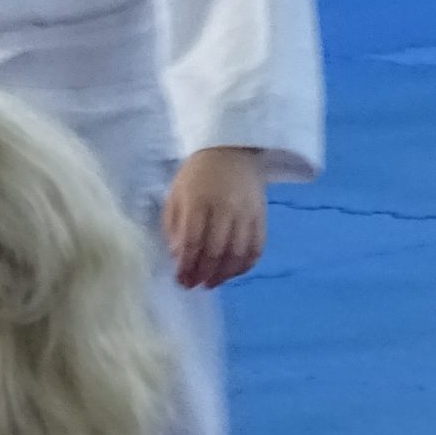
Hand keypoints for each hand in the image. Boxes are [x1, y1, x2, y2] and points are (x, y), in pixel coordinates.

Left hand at [163, 148, 266, 289]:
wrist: (231, 149)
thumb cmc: (197, 174)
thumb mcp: (175, 194)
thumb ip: (173, 226)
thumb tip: (178, 257)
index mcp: (198, 200)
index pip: (192, 241)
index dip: (186, 266)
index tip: (180, 280)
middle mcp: (225, 207)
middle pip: (215, 251)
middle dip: (203, 274)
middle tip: (194, 285)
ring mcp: (247, 212)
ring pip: (237, 253)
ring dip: (224, 274)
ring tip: (211, 282)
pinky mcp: (262, 216)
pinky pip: (257, 248)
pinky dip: (245, 265)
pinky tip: (232, 271)